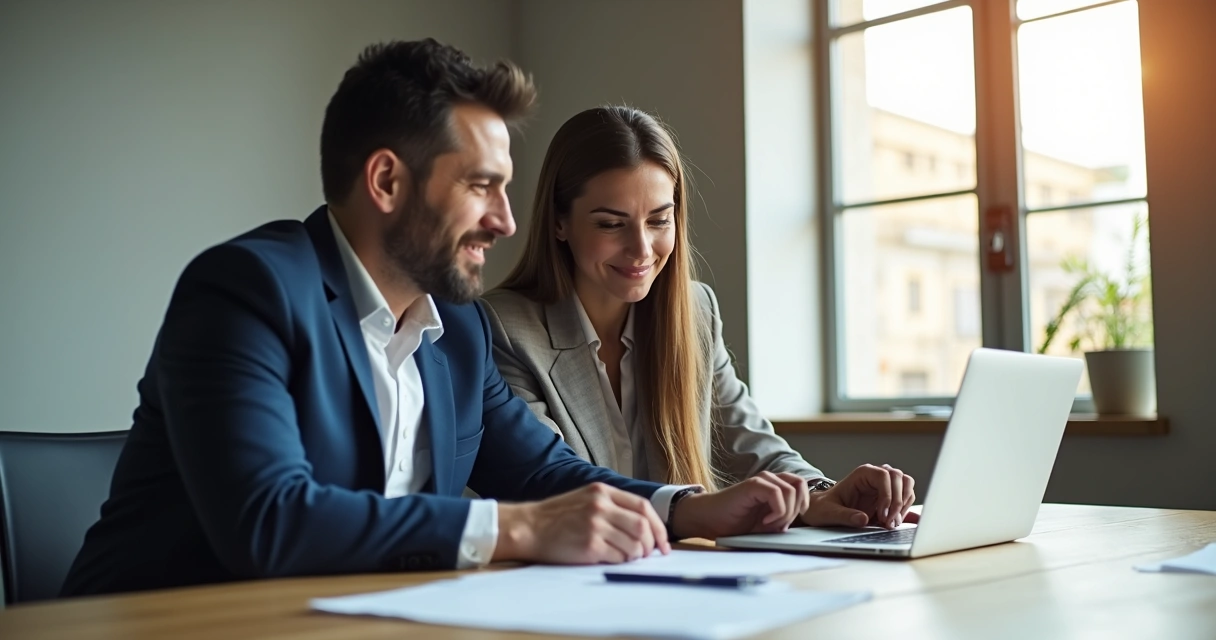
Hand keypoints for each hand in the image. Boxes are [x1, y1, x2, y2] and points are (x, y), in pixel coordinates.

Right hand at [493, 483, 669, 563]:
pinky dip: (620, 561)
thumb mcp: (585, 498)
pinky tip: (610, 559)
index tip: (662, 543)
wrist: (528, 527)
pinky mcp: (589, 545)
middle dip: (652, 544)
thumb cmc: (557, 517)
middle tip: (649, 554)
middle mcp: (600, 506)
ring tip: (626, 557)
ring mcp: (595, 525)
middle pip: (643, 526)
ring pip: (634, 544)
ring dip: (636, 555)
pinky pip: (618, 557)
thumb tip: (644, 526)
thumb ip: (612, 506)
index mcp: (602, 491)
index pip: (643, 507)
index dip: (658, 527)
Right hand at [669, 471, 809, 538]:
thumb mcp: (767, 523)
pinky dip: (776, 511)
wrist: (710, 519)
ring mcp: (762, 480)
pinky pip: (777, 493)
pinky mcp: (753, 485)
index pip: (802, 486)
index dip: (802, 505)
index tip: (787, 522)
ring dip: (785, 513)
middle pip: (800, 486)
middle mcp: (770, 479)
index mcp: (776, 485)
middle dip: (795, 510)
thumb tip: (798, 520)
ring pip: (791, 491)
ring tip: (769, 524)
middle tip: (779, 524)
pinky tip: (763, 521)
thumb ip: (783, 518)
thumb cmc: (736, 522)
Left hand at [801, 464, 917, 529]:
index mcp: (862, 474)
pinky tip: (900, 522)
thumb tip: (862, 519)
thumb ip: (845, 516)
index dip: (888, 495)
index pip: (884, 475)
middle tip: (890, 523)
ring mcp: (884, 486)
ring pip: (906, 487)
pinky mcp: (889, 498)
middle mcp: (875, 476)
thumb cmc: (824, 508)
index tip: (883, 515)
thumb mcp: (829, 513)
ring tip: (891, 524)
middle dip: (898, 501)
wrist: (824, 511)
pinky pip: (905, 499)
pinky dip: (905, 510)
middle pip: (900, 479)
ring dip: (904, 506)